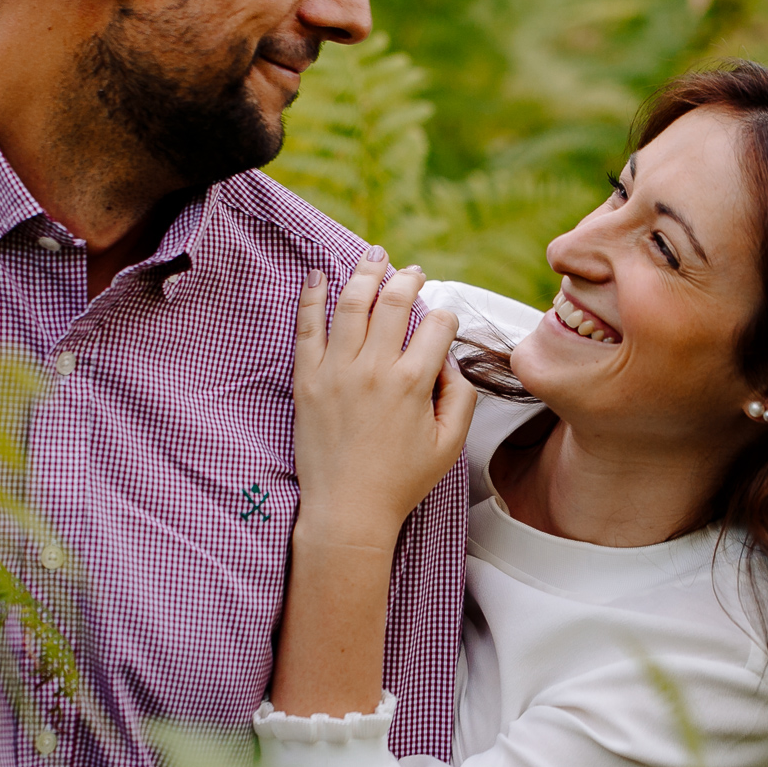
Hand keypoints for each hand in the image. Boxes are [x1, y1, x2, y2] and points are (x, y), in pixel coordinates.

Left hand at [293, 255, 476, 550]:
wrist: (348, 510)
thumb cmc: (400, 481)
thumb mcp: (449, 445)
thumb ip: (460, 396)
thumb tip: (447, 361)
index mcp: (414, 383)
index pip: (436, 325)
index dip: (445, 315)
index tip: (441, 318)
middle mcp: (375, 369)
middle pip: (394, 301)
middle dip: (408, 279)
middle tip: (411, 271)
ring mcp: (337, 371)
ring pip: (351, 303)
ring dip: (364, 273)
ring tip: (373, 256)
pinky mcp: (308, 380)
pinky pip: (307, 327)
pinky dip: (312, 297)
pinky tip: (318, 276)